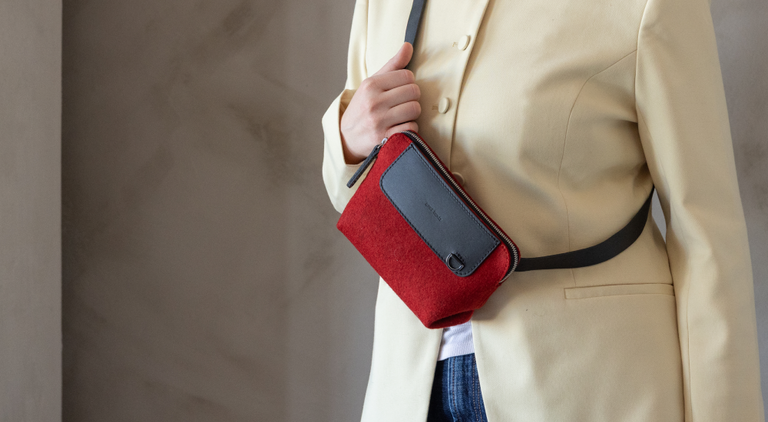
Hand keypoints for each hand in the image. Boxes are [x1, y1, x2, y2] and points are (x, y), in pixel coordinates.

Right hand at [340, 43, 421, 163]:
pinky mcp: (384, 138)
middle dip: (412, 98)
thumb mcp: (372, 84)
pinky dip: (410, 128)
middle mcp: (374, 102)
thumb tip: (408, 46)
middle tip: (402, 103)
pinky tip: (400, 126)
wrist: (347, 137)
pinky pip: (411, 128)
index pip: (407, 76)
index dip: (408, 83)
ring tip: (402, 115)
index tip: (401, 90)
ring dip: (412, 113)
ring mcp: (379, 121)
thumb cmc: (363, 107)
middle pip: (413, 92)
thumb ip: (392, 65)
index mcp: (371, 85)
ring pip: (414, 109)